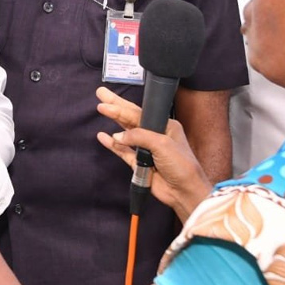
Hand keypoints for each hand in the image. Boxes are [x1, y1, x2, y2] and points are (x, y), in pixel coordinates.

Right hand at [95, 86, 211, 218]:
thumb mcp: (162, 144)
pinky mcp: (139, 164)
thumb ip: (139, 136)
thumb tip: (118, 136)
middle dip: (116, 106)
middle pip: (130, 118)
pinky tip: (103, 137)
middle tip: (101, 94)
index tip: (107, 100)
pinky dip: (112, 145)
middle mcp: (155, 135)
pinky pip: (123, 151)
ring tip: (100, 109)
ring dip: (113, 122)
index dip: (121, 106)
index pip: (139, 113)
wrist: (184, 190)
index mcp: (165, 126)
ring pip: (125, 132)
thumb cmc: (182, 165)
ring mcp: (146, 149)